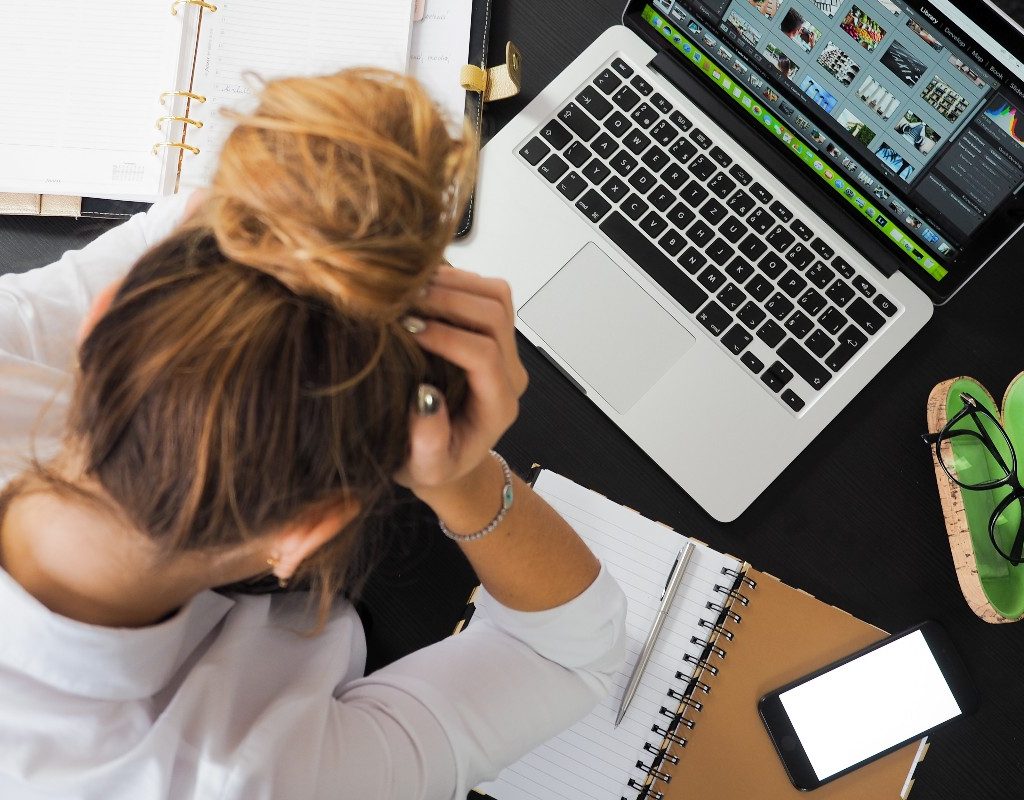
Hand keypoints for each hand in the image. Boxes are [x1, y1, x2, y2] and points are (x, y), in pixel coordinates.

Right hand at [395, 266, 527, 496]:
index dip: (447, 337)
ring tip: (409, 289)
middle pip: (495, 315)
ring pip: (496, 295)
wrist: (446, 457)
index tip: (407, 329)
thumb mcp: (424, 468)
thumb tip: (425, 398)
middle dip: (449, 300)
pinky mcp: (493, 332)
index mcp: (497, 406)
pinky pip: (486, 291)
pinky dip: (455, 279)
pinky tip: (420, 287)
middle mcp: (509, 373)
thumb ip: (428, 443)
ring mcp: (505, 349)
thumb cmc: (432, 464)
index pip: (484, 355)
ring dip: (454, 283)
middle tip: (403, 301)